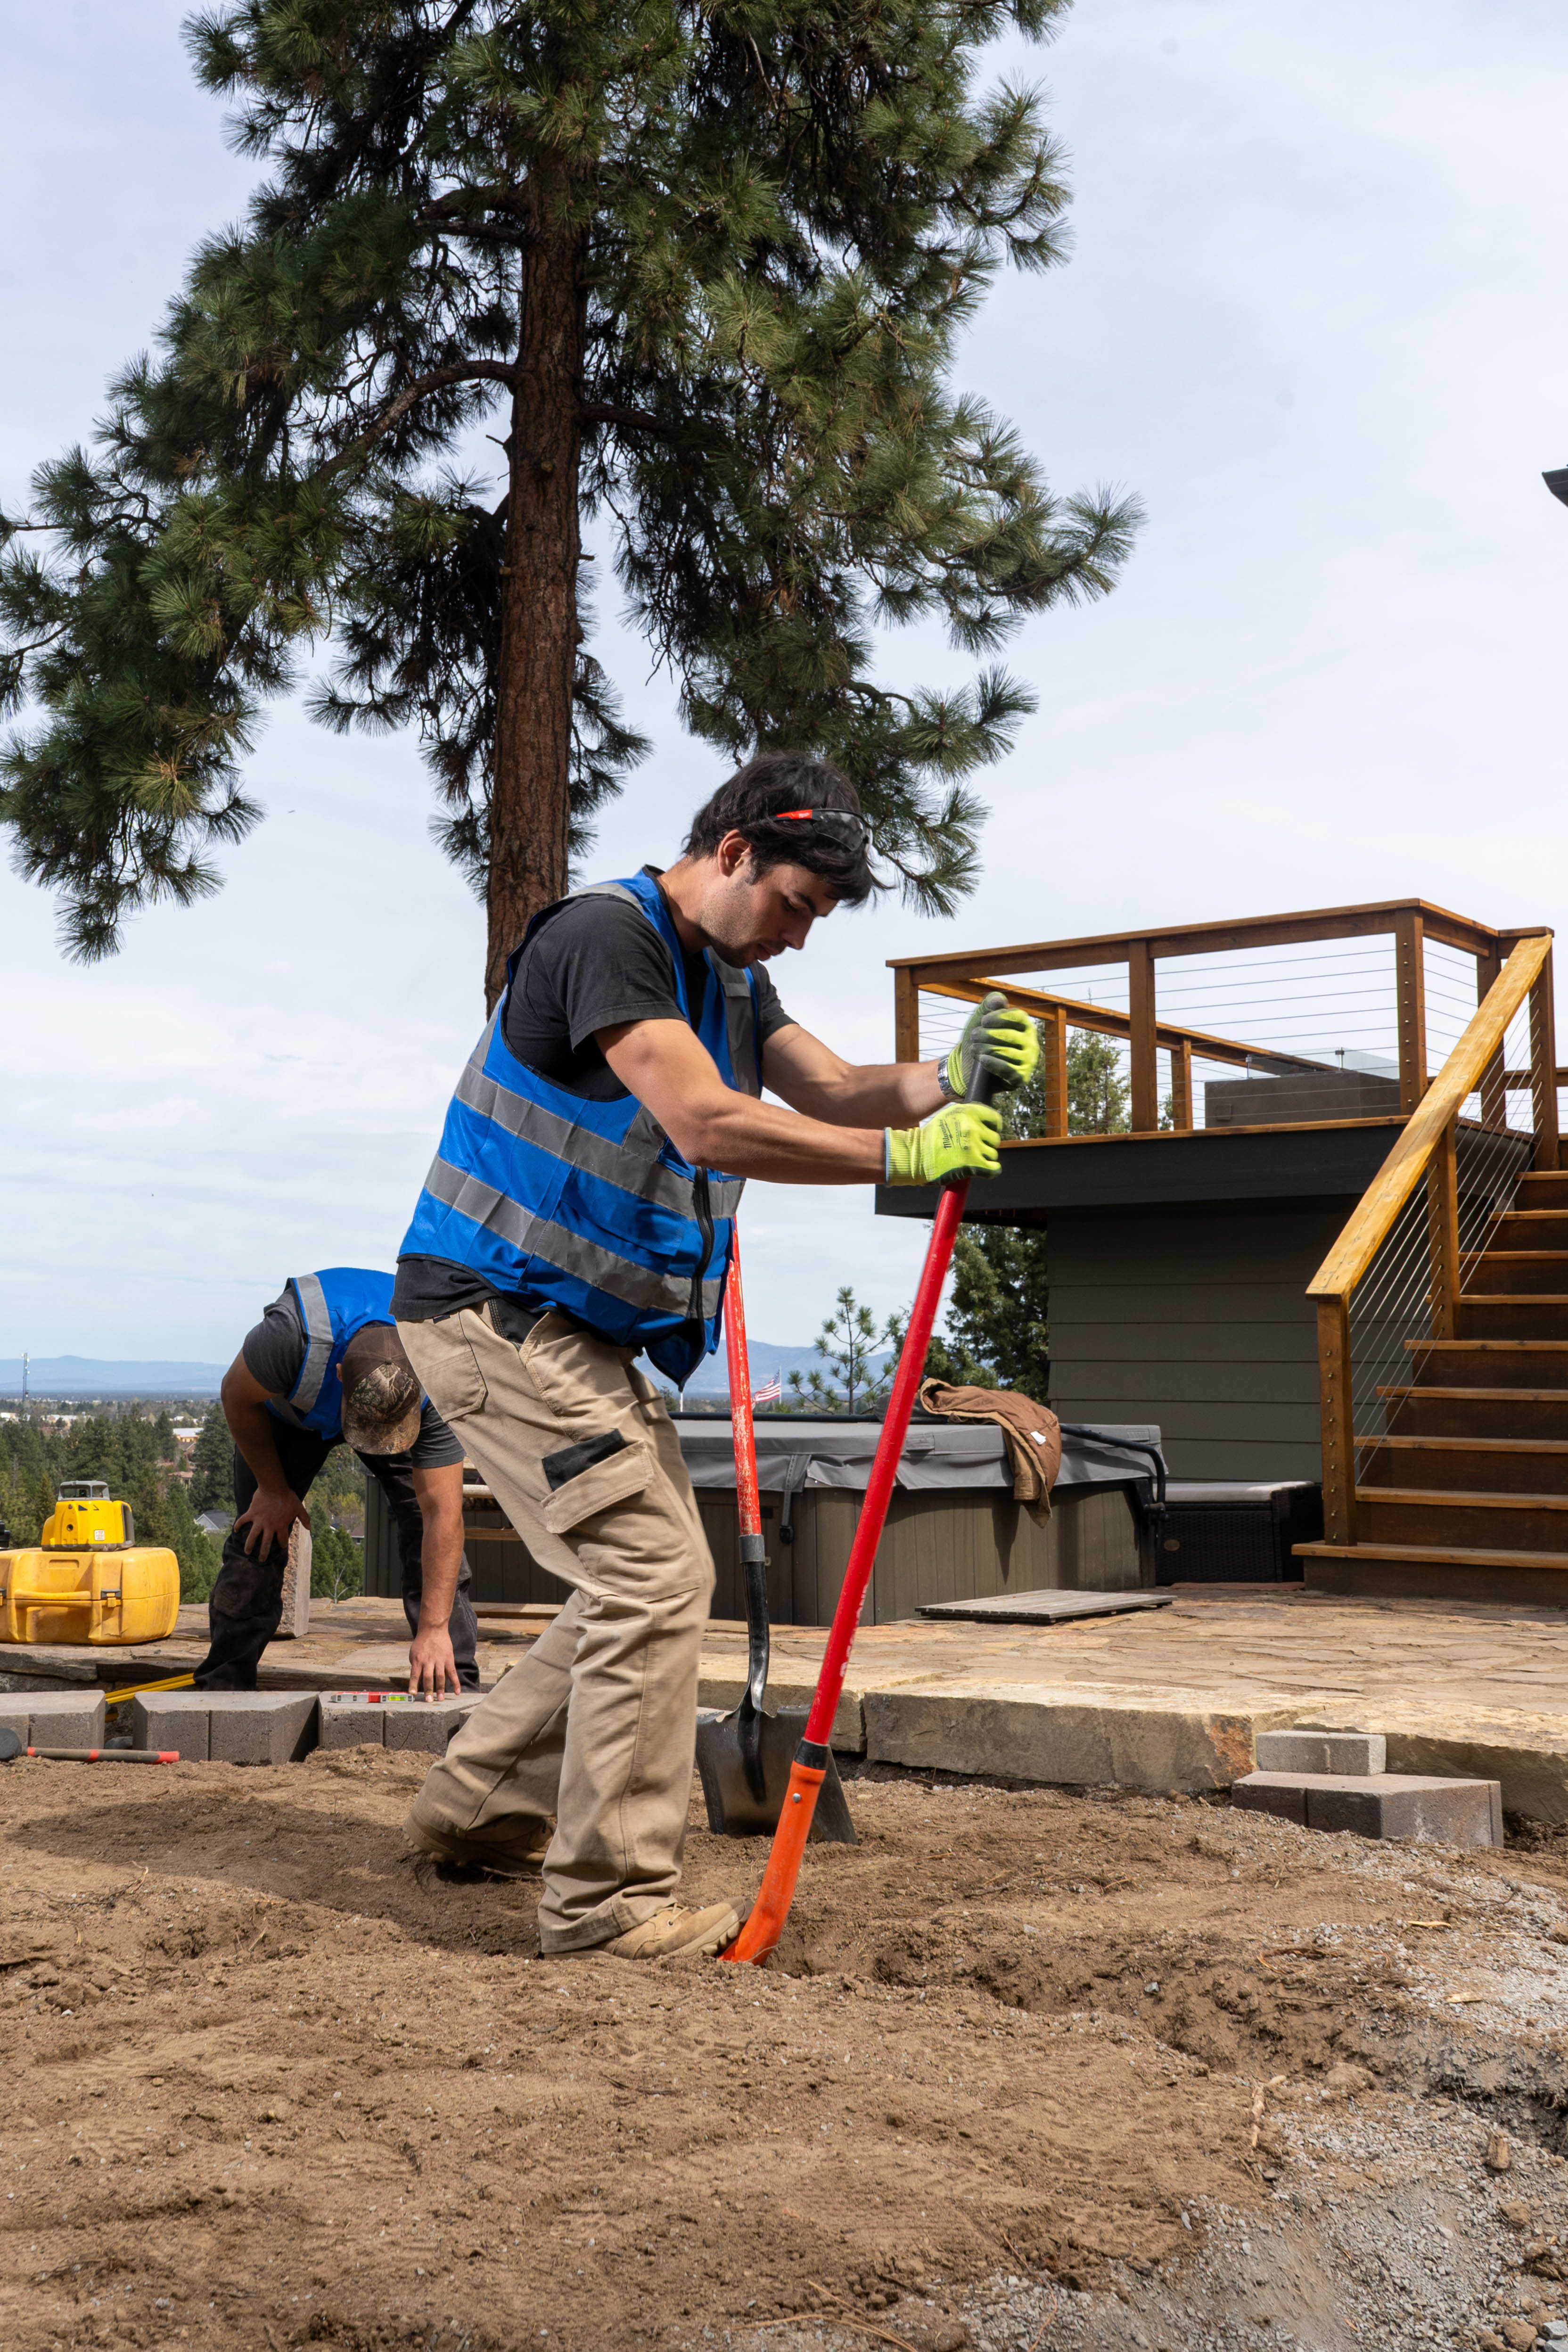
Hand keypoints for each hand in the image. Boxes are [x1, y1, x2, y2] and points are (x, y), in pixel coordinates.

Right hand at [233, 1486, 309, 1558]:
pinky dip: (238, 1525)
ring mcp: (259, 1521)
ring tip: (247, 1552)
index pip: (282, 1539)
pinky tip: (235, 1530)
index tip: (282, 1546)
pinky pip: (243, 1521)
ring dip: (249, 1545)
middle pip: (266, 1543)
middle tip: (261, 1560)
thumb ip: (304, 1518)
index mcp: (281, 1526)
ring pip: (253, 1537)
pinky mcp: (251, 1514)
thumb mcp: (299, 1508)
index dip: (283, 1544)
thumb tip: (309, 1528)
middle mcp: (269, 1526)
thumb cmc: (288, 1497)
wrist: (274, 1487)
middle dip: (264, 1553)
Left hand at [407, 1620, 460, 1696]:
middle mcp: (428, 1660)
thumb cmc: (422, 1642)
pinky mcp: (448, 1659)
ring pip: (440, 1676)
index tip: (413, 1694)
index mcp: (418, 1660)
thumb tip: (416, 1681)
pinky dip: (455, 1683)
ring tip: (441, 1699)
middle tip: (429, 1700)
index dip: (413, 1685)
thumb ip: (416, 1666)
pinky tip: (457, 1692)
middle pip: (428, 1677)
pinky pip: (452, 1672)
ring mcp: (439, 1660)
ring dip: (440, 1689)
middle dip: (428, 1690)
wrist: (433, 1629)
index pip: (414, 1675)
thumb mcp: (414, 1653)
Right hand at [885, 1102, 1002, 1185]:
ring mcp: (973, 1146)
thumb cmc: (930, 1138)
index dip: (992, 1127)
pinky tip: (985, 1170)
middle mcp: (972, 1127)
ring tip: (969, 1160)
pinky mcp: (973, 1164)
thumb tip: (986, 1122)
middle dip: (986, 1145)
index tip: (988, 1133)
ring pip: (992, 1154)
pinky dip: (992, 1171)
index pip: (994, 1119)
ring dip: (984, 1158)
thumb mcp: (948, 1116)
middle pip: (994, 1138)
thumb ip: (968, 1116)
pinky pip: (994, 1169)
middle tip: (972, 1149)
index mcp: (967, 1112)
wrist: (915, 1155)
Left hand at [945, 998, 1039, 1095]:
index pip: (1017, 1017)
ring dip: (986, 1048)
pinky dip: (993, 1063)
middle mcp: (1031, 1043)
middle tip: (974, 1036)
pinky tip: (982, 1059)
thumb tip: (999, 1000)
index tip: (983, 1021)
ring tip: (974, 1048)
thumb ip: (989, 1005)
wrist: (974, 1067)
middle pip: (1010, 1035)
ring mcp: (1028, 1061)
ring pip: (1007, 1052)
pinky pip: (1009, 1070)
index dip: (999, 1018)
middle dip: (987, 1035)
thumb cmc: (982, 1039)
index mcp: (1026, 1026)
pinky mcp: (1022, 1077)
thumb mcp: (982, 1019)